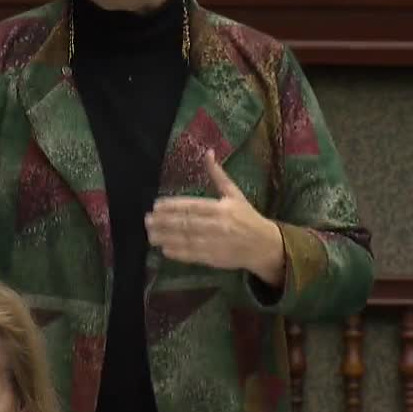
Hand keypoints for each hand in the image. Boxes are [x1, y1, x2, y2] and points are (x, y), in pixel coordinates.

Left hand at [145, 150, 286, 284]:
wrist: (265, 245)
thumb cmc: (247, 217)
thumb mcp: (234, 193)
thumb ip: (218, 175)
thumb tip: (208, 152)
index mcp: (221, 208)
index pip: (193, 206)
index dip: (173, 206)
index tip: (156, 205)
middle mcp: (217, 225)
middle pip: (186, 223)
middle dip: (164, 222)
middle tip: (147, 220)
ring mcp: (216, 244)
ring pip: (187, 240)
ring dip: (166, 238)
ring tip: (150, 235)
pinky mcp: (215, 259)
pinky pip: (194, 256)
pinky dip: (179, 253)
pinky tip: (165, 250)